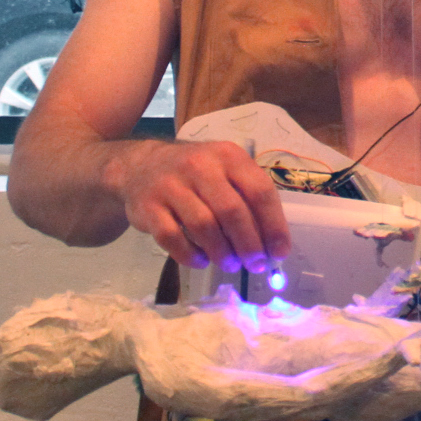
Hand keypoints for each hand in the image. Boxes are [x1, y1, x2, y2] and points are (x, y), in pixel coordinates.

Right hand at [118, 141, 289, 272]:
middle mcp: (200, 166)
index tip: (279, 252)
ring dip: (222, 253)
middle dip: (249, 245)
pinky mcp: (148, 207)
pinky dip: (190, 255)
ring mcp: (171, 185)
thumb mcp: (225, 170)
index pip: (259, 191)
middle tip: (255, 264)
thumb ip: (248, 199)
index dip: (273, 225)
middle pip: (232, 211)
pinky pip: (172, 238)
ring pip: (204, 226)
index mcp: (228, 156)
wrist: (141, 166)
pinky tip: (201, 260)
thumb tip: (272, 243)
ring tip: (230, 264)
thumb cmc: (195, 174)